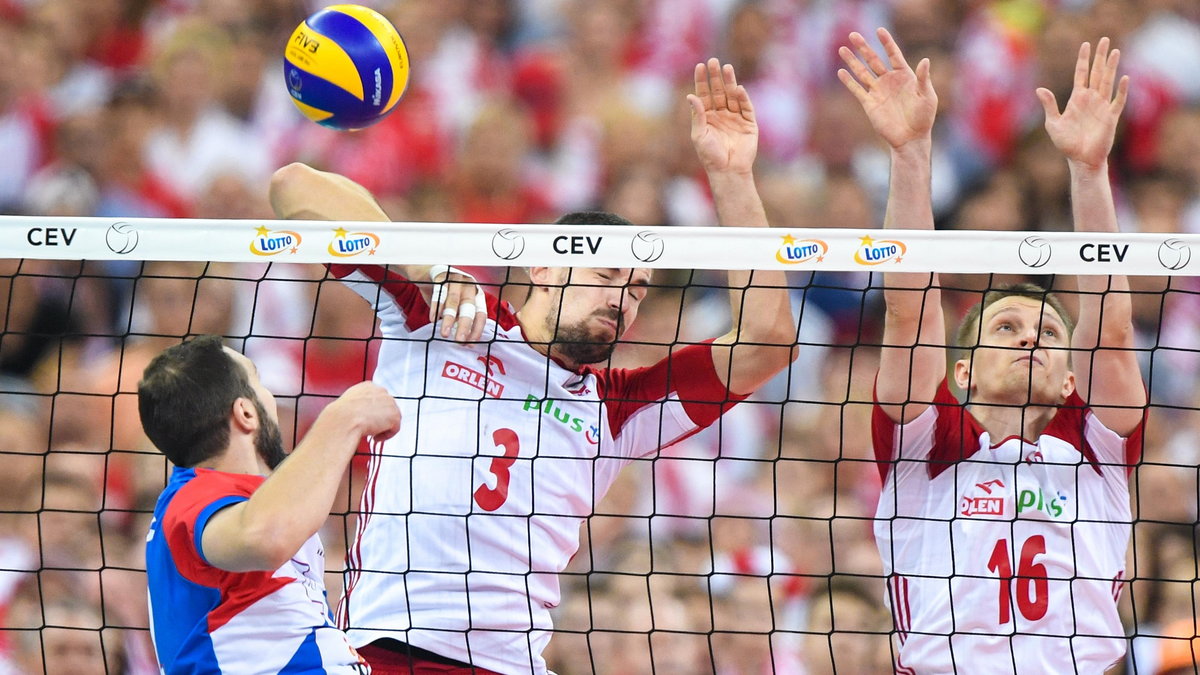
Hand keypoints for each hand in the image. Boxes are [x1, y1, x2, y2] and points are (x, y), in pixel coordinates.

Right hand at [334, 382, 400, 441]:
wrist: (344, 420)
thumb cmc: (341, 416)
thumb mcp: (348, 405)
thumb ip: (358, 405)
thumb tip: (361, 414)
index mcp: (368, 386)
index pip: (378, 399)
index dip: (374, 412)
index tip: (368, 420)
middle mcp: (381, 391)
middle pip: (387, 408)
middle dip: (380, 419)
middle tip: (370, 428)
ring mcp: (390, 402)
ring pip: (391, 419)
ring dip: (382, 428)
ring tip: (371, 433)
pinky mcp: (395, 415)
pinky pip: (394, 429)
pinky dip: (385, 435)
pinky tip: (375, 437)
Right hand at [425, 265, 487, 341]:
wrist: (427, 272)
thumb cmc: (444, 293)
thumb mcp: (455, 307)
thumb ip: (460, 321)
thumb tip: (466, 342)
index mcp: (477, 294)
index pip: (481, 313)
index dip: (477, 329)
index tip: (470, 343)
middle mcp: (469, 285)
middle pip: (469, 308)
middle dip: (464, 326)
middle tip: (459, 341)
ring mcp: (456, 279)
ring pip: (453, 301)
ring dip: (449, 319)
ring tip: (444, 334)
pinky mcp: (442, 276)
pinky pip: (439, 294)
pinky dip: (436, 308)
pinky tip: (433, 320)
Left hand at [687, 58, 757, 174]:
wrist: (727, 171)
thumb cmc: (709, 155)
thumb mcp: (699, 134)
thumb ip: (697, 115)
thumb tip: (690, 95)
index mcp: (707, 117)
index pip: (704, 94)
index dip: (702, 80)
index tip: (700, 66)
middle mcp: (721, 115)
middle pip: (718, 91)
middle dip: (716, 77)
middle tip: (713, 61)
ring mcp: (735, 118)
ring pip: (732, 96)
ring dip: (729, 82)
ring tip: (726, 68)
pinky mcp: (748, 123)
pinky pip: (746, 107)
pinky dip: (742, 98)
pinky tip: (737, 88)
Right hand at [837, 28, 936, 149]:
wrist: (910, 138)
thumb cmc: (923, 118)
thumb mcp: (927, 96)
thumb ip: (924, 78)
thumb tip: (925, 60)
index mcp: (904, 76)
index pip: (893, 54)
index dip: (886, 42)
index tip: (879, 30)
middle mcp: (889, 81)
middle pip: (873, 60)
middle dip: (863, 47)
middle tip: (853, 34)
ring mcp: (878, 91)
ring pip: (862, 72)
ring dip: (852, 61)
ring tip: (842, 49)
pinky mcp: (869, 104)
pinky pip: (857, 90)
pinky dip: (849, 81)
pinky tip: (841, 71)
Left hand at [1036, 38, 1129, 170]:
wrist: (1081, 160)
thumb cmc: (1067, 143)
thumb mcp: (1053, 123)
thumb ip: (1049, 105)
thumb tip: (1039, 89)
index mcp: (1077, 99)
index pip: (1081, 74)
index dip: (1083, 59)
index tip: (1085, 44)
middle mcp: (1091, 99)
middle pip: (1097, 72)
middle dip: (1100, 56)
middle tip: (1104, 39)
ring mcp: (1102, 106)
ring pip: (1108, 81)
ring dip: (1111, 67)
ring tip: (1115, 51)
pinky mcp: (1111, 117)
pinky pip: (1118, 101)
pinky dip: (1121, 90)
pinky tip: (1124, 78)